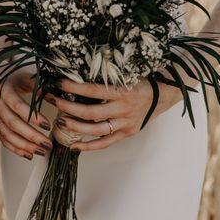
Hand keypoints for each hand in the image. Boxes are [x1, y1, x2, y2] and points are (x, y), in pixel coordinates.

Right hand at [0, 69, 52, 159]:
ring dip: (25, 146)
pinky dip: (16, 149)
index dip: (33, 117)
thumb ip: (39, 86)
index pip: (18, 106)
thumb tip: (54, 98)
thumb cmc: (12, 76)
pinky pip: (3, 139)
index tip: (48, 126)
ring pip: (7, 135)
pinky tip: (29, 155)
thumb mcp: (25, 76)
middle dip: (31, 136)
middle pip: (13, 124)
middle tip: (48, 144)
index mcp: (3, 90)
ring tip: (41, 151)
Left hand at [50, 78, 184, 151]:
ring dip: (74, 126)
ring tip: (60, 121)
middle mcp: (123, 109)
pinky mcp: (126, 134)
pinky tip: (74, 145)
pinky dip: (88, 146)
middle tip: (54, 101)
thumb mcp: (126, 75)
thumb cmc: (142, 81)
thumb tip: (79, 73)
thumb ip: (107, 78)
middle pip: (90, 113)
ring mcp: (125, 123)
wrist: (164, 94)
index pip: (93, 91)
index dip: (74, 88)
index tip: (59, 84)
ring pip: (95, 130)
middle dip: (68, 107)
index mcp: (123, 91)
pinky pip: (105, 143)